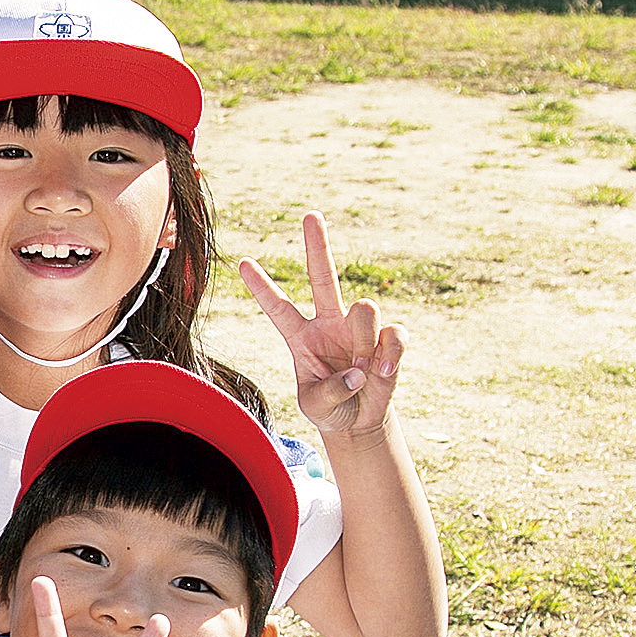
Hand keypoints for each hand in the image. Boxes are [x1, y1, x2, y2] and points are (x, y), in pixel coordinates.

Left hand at [242, 211, 407, 438]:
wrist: (360, 422)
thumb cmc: (330, 408)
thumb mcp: (315, 407)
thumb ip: (329, 391)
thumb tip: (357, 371)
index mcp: (301, 337)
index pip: (278, 307)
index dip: (262, 287)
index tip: (243, 262)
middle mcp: (329, 324)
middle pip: (323, 277)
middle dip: (317, 245)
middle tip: (311, 215)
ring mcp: (360, 328)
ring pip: (365, 310)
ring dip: (364, 343)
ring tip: (362, 372)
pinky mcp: (388, 339)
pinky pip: (393, 334)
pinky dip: (389, 356)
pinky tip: (382, 373)